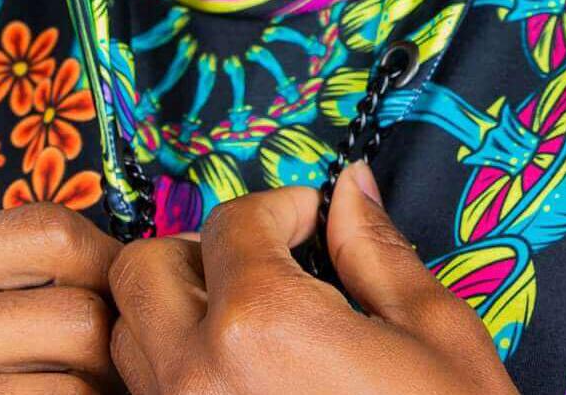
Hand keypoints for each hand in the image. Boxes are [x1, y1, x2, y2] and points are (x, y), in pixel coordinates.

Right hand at [0, 201, 126, 392]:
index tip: (121, 296)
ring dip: (98, 393)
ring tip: (88, 392)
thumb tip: (138, 265)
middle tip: (112, 365)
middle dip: (110, 346)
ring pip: (74, 387)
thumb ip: (5, 276)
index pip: (50, 232)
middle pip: (74, 316)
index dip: (106, 263)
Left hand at [107, 161, 518, 394]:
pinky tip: (240, 381)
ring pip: (129, 340)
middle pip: (143, 270)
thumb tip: (352, 188)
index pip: (230, 222)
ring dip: (175, 316)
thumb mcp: (436, 338)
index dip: (279, 208)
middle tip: (262, 263)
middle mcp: (197, 379)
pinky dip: (176, 377)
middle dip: (201, 251)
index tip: (310, 220)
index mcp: (262, 324)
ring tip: (246, 326)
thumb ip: (378, 252)